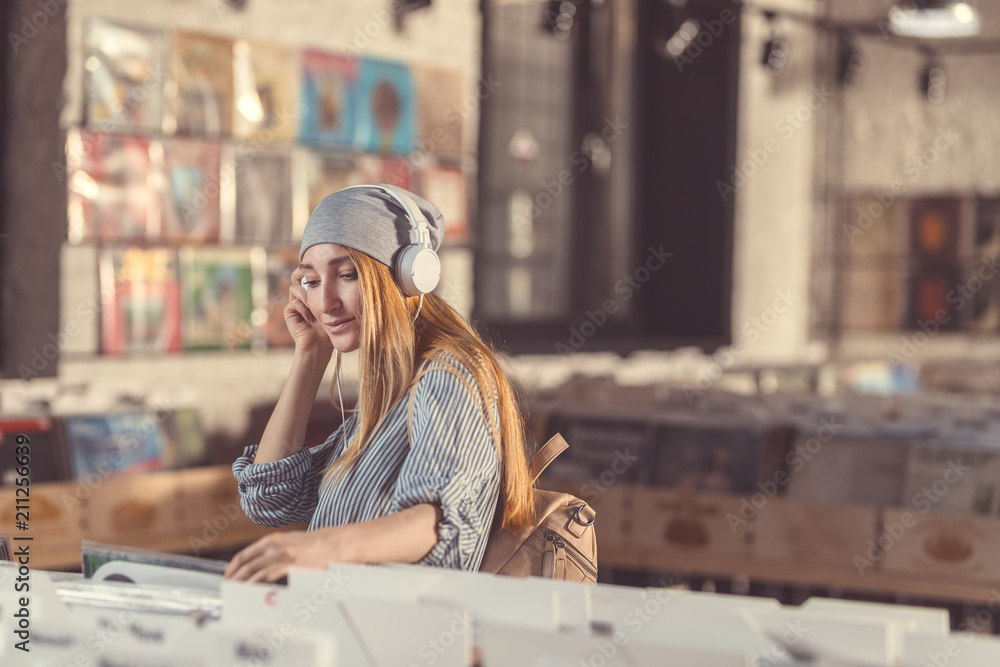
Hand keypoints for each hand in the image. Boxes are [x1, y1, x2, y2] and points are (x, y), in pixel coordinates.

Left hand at [224, 528, 353, 583]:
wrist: (336, 543)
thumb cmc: (317, 544)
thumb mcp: (292, 541)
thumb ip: (277, 550)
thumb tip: (264, 563)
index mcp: (274, 539)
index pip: (245, 553)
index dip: (233, 566)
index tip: (228, 576)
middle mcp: (275, 545)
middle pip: (246, 562)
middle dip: (233, 576)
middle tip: (227, 587)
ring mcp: (283, 554)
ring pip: (254, 569)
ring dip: (241, 582)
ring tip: (234, 592)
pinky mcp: (291, 564)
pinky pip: (268, 575)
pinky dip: (256, 583)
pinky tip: (250, 589)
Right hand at [286, 268, 333, 355]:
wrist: (321, 344)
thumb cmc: (331, 326)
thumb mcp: (335, 306)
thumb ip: (334, 293)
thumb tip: (342, 275)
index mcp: (312, 293)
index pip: (308, 275)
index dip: (311, 269)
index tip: (320, 266)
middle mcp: (302, 296)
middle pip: (295, 276)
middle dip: (301, 271)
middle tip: (309, 271)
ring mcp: (294, 304)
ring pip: (294, 288)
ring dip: (305, 295)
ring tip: (313, 305)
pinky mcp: (289, 313)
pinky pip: (294, 303)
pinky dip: (303, 309)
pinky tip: (310, 318)